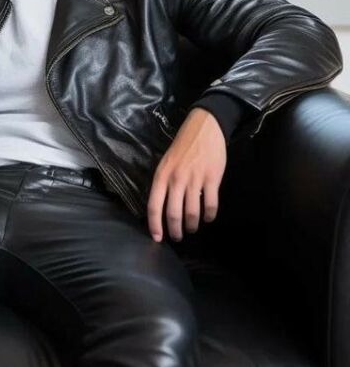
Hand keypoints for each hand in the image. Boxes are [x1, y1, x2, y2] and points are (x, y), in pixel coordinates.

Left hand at [148, 107, 226, 242]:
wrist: (204, 128)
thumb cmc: (182, 147)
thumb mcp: (165, 163)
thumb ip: (163, 183)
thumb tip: (161, 207)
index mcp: (161, 176)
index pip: (154, 206)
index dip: (155, 225)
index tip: (158, 238)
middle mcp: (176, 179)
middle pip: (173, 214)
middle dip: (175, 231)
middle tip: (178, 238)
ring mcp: (195, 179)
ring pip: (192, 212)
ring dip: (192, 225)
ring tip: (192, 228)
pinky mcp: (212, 178)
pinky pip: (210, 204)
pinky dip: (209, 216)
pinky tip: (208, 218)